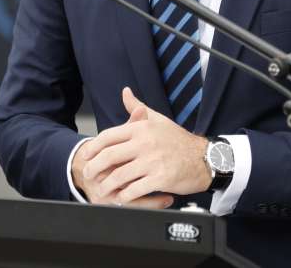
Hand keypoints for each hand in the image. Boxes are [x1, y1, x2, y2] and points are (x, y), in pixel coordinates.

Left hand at [83, 87, 211, 204]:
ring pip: (119, 175)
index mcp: (142, 128)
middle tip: (88, 174)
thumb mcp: (158, 119)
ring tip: (101, 190)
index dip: (93, 147)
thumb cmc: (179, 140)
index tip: (87, 155)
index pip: (108, 136)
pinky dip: (124, 196)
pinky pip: (134, 189)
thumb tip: (125, 92)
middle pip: (109, 156)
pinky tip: (121, 197)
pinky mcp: (160, 178)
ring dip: (106, 185)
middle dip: (93, 168)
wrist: (204, 158)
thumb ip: (138, 108)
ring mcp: (152, 161)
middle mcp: (145, 143)